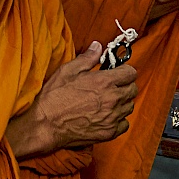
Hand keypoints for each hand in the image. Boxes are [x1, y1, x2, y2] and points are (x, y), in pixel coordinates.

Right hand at [5, 42, 137, 156]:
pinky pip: (124, 124)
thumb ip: (87, 58)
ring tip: (108, 101)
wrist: (46, 125)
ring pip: (129, 107)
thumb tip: (98, 46)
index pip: (131, 73)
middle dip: (125, 85)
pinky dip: (119, 120)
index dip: (124, 71)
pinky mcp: (109, 132)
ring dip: (122, 102)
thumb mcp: (68, 71)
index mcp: (104, 82)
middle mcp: (112, 99)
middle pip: (133, 90)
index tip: (117, 73)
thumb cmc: (54, 97)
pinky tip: (107, 116)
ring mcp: (112, 117)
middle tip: (112, 87)